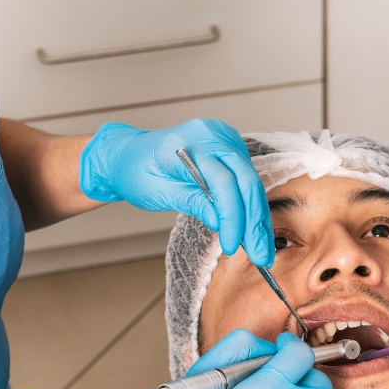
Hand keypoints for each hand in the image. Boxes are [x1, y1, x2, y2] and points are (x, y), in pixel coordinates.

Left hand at [80, 119, 274, 265]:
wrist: (128, 154)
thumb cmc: (135, 172)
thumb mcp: (157, 192)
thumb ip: (192, 202)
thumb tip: (221, 222)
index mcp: (187, 142)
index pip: (222, 181)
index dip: (232, 216)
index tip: (232, 245)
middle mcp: (210, 134)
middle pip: (245, 179)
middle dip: (254, 221)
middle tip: (260, 254)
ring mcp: (222, 136)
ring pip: (250, 179)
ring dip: (256, 216)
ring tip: (261, 247)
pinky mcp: (228, 145)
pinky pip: (245, 176)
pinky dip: (249, 203)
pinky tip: (254, 227)